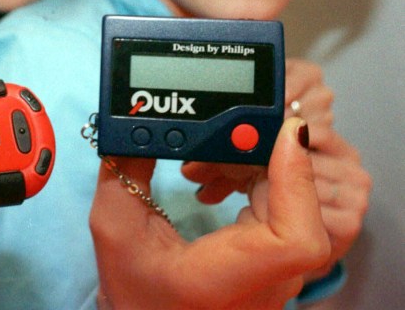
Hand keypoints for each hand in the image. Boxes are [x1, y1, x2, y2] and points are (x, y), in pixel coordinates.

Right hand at [89, 117, 330, 309]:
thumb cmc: (134, 290)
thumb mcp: (114, 227)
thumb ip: (125, 170)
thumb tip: (139, 122)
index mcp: (223, 281)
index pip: (297, 237)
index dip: (298, 180)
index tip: (282, 133)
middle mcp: (266, 283)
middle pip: (293, 202)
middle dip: (253, 154)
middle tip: (208, 138)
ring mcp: (281, 275)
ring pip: (290, 199)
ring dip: (248, 165)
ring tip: (196, 168)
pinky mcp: (280, 263)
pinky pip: (283, 208)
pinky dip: (251, 180)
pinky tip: (212, 182)